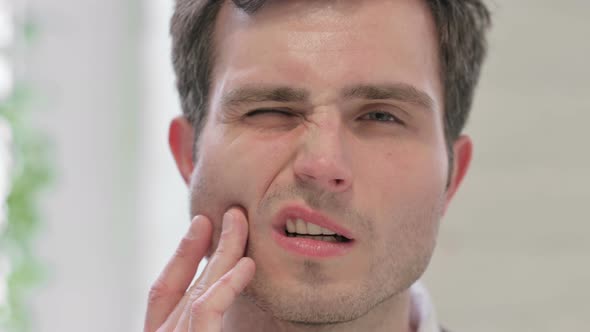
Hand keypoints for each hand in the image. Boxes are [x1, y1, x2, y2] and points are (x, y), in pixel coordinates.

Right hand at [144, 208, 255, 330]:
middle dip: (208, 244)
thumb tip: (235, 293)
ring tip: (240, 222)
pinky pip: (205, 309)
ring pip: (200, 290)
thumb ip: (211, 317)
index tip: (204, 223)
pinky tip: (247, 264)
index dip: (184, 254)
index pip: (165, 290)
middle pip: (186, 285)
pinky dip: (226, 285)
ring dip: (223, 252)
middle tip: (233, 213)